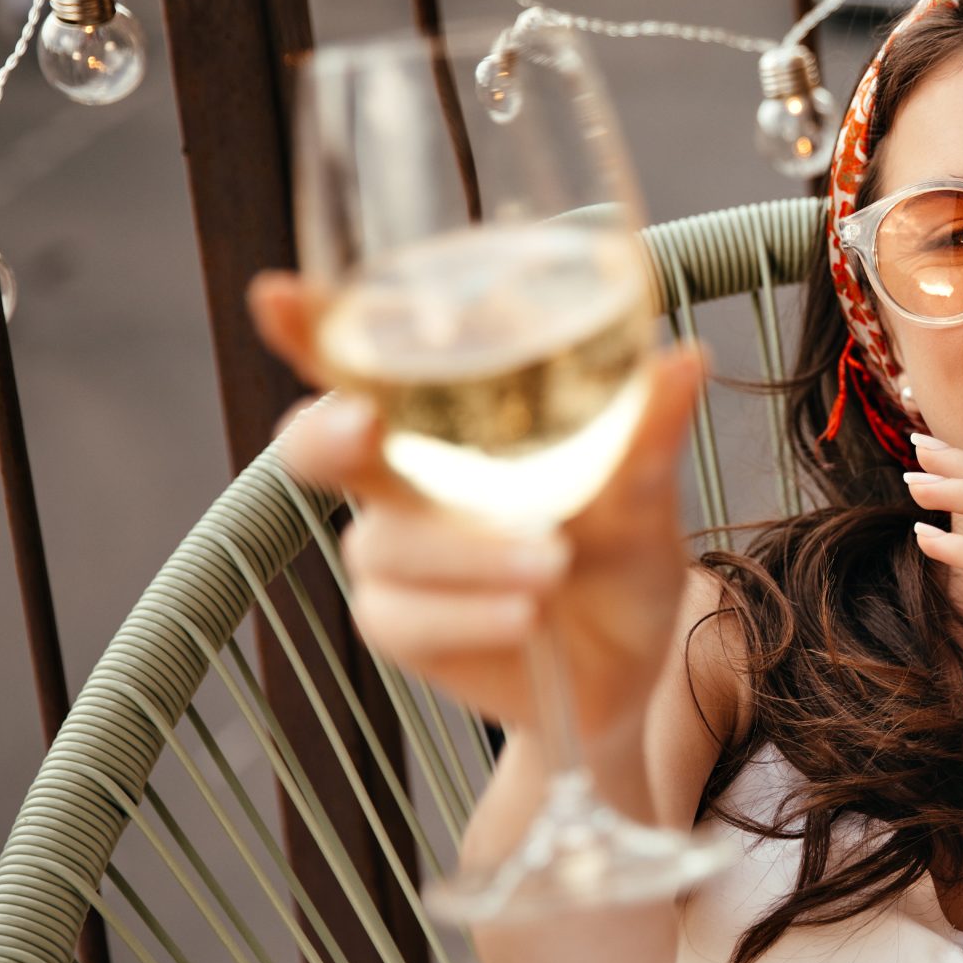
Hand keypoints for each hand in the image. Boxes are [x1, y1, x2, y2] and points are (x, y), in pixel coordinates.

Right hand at [247, 271, 707, 743]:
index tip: (277, 295)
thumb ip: (648, 430)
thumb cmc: (623, 554)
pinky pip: (407, 615)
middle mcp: (402, 478)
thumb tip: (685, 357)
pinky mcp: (399, 624)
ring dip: (469, 552)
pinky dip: (469, 612)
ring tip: (552, 565)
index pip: (364, 364)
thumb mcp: (645, 493)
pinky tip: (525, 614)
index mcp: (448, 424)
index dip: (310, 329)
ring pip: (389, 541)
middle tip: (365, 426)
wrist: (629, 667)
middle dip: (331, 435)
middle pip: (319, 446)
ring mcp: (393, 553)